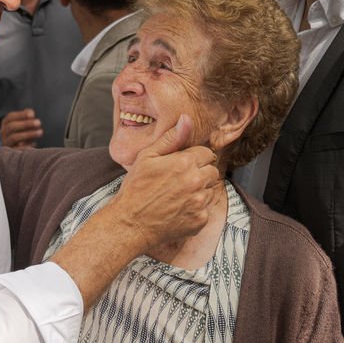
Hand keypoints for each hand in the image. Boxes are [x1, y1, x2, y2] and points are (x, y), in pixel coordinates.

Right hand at [0, 108, 41, 148]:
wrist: (14, 151)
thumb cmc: (21, 134)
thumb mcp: (23, 125)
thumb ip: (27, 118)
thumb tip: (31, 113)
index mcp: (6, 124)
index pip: (10, 117)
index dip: (21, 115)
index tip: (32, 114)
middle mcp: (4, 133)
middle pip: (11, 126)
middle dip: (25, 124)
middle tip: (39, 122)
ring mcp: (5, 143)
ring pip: (14, 137)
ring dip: (28, 134)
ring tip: (40, 132)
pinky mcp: (9, 153)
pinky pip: (16, 150)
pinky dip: (26, 146)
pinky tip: (34, 144)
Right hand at [108, 115, 218, 249]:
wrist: (131, 224)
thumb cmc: (136, 189)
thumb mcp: (147, 157)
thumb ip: (171, 138)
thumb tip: (187, 119)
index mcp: (185, 162)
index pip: (206, 153)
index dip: (194, 158)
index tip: (182, 166)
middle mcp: (196, 181)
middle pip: (212, 171)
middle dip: (200, 173)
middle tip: (180, 181)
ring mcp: (199, 202)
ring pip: (210, 190)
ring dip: (199, 191)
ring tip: (177, 197)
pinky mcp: (200, 220)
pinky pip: (206, 210)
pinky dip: (196, 210)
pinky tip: (179, 210)